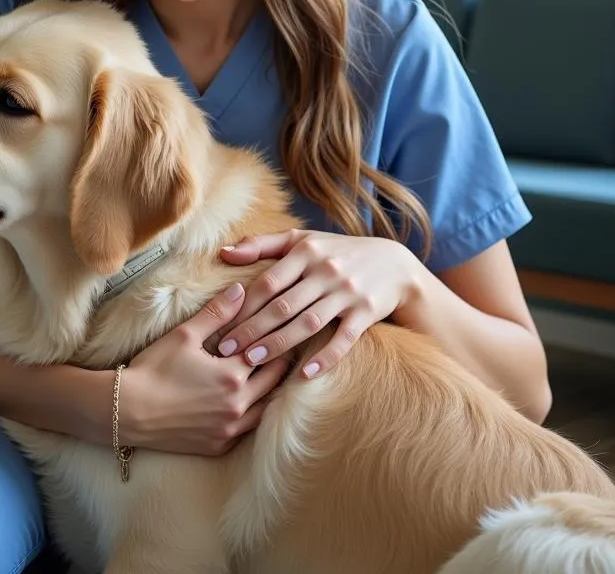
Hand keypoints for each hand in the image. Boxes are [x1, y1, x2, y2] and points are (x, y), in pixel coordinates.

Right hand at [120, 282, 292, 456]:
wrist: (126, 411)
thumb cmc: (154, 369)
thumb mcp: (184, 335)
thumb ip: (217, 313)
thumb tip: (241, 290)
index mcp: (232, 376)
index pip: (267, 353)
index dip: (278, 338)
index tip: (286, 327)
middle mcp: (237, 406)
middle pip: (272, 383)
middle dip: (279, 364)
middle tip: (287, 347)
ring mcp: (228, 430)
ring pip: (264, 410)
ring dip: (270, 393)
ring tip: (272, 376)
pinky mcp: (217, 446)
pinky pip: (246, 432)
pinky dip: (252, 416)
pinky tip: (250, 405)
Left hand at [217, 229, 421, 378]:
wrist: (394, 264)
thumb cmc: (336, 252)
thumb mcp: (302, 240)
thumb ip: (261, 245)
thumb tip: (223, 253)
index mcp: (306, 252)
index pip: (268, 282)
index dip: (242, 305)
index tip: (219, 326)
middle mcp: (325, 271)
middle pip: (283, 305)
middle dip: (252, 329)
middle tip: (226, 351)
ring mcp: (347, 293)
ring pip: (308, 323)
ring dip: (279, 344)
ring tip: (252, 361)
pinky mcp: (366, 313)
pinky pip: (343, 339)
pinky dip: (325, 357)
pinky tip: (304, 374)